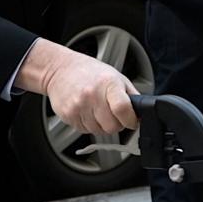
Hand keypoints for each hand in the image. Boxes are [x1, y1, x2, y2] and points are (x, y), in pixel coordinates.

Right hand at [19, 38, 136, 136]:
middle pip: (112, 126)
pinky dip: (88, 125)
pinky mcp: (68, 115)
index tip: (132, 121)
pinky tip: (86, 111)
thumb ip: (131, 95)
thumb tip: (142, 113)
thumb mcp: (116, 77)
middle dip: (116, 124)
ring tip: (96, 109)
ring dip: (101, 125)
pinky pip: (85, 130)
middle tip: (112, 113)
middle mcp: (92, 94)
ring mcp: (79, 106)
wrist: (60, 70)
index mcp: (108, 83)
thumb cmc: (90, 72)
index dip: (131, 120)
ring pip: (99, 131)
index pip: (123, 109)